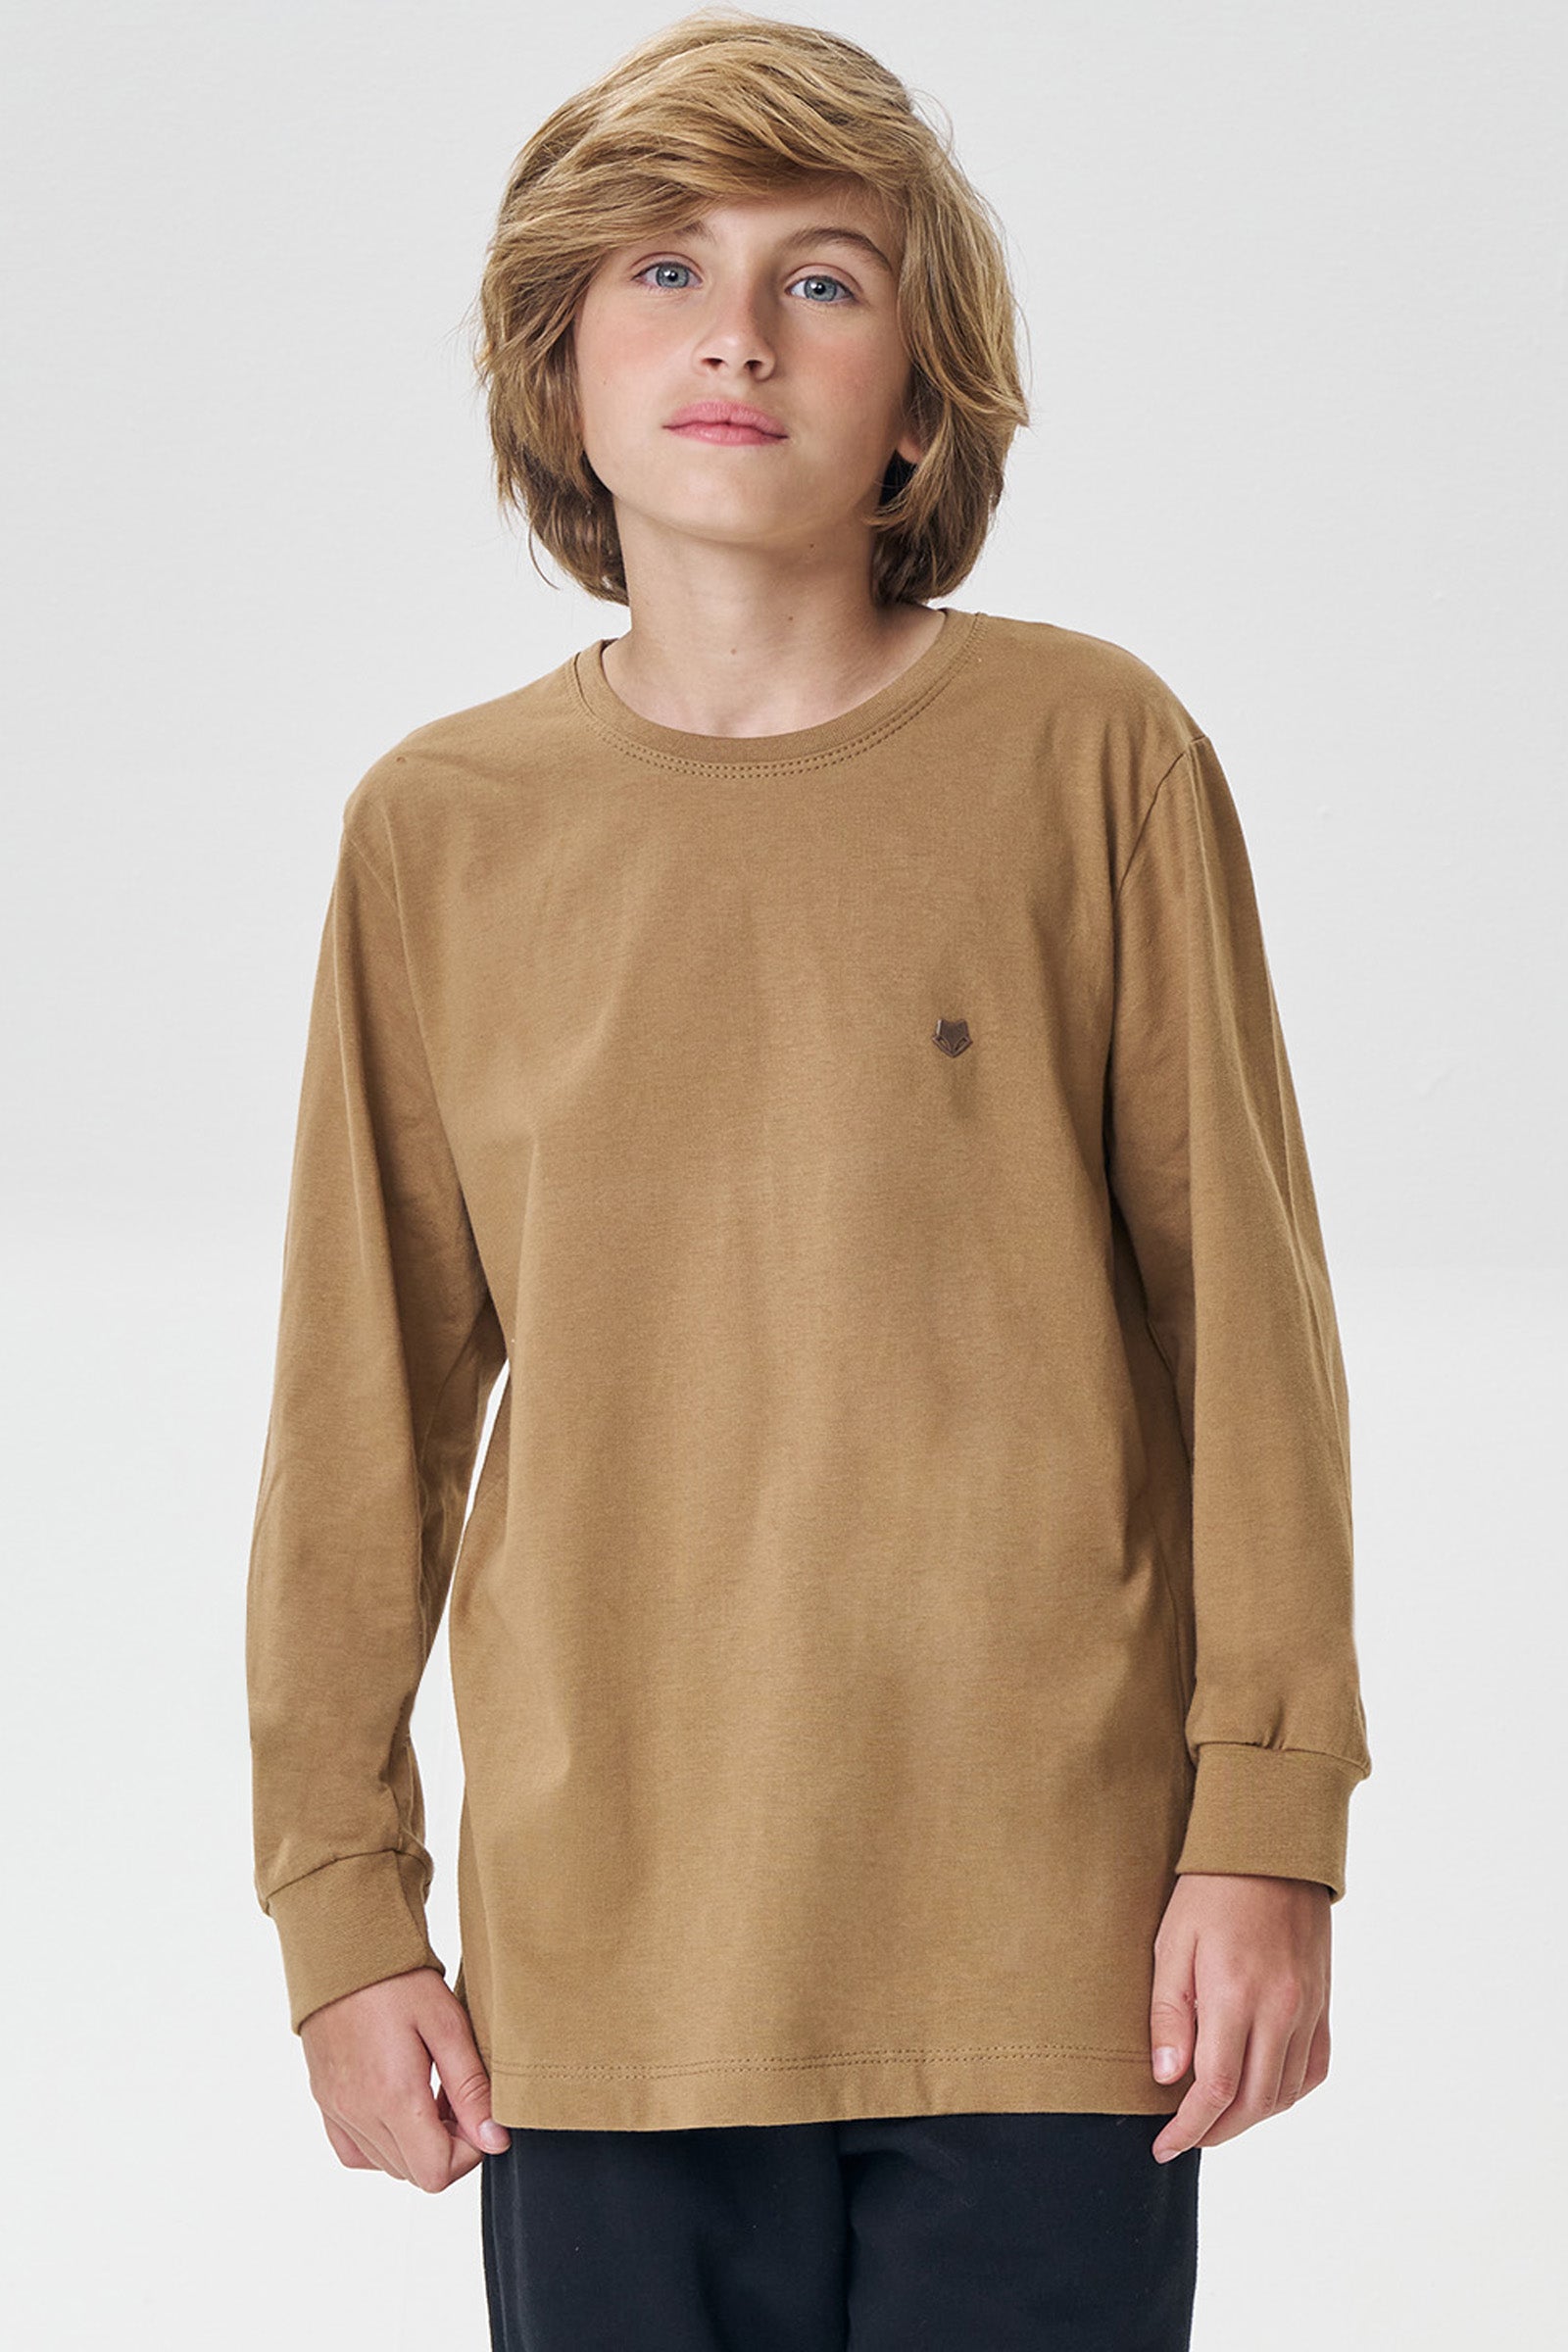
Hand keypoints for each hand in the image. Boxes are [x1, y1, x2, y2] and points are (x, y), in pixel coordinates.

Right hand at [298, 1965, 511, 2190]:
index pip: (436, 2173)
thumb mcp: (448, 2025)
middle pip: (414, 2173)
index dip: (468, 2153)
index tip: (477, 2114)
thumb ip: (472, 2088)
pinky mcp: (325, 2101)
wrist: (343, 1949)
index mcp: (393, 2097)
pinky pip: (354, 2152)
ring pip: (387, 2165)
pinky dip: (382, 2144)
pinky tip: (399, 2108)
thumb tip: (495, 2140)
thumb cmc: (399, 1981)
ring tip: (432, 2094)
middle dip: (446, 2146)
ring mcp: (337, 2110)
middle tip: (459, 2098)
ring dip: (417, 2144)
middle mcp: (359, 2113)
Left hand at [1148, 1872, 1332, 2161]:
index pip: (1216, 2090)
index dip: (1189, 2128)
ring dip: (1251, 2118)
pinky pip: (1314, 2069)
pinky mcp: (1323, 2003)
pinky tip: (1261, 2090)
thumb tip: (1168, 2079)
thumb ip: (1170, 2015)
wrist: (1270, 1850)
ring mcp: (1308, 2009)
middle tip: (1185, 2137)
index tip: (1164, 2145)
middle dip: (1217, 2132)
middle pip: (1254, 2103)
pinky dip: (1287, 2092)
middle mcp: (1280, 2010)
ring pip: (1285, 2093)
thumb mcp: (1172, 1945)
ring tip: (1216, 2118)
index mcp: (1236, 1996)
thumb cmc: (1209, 1892)